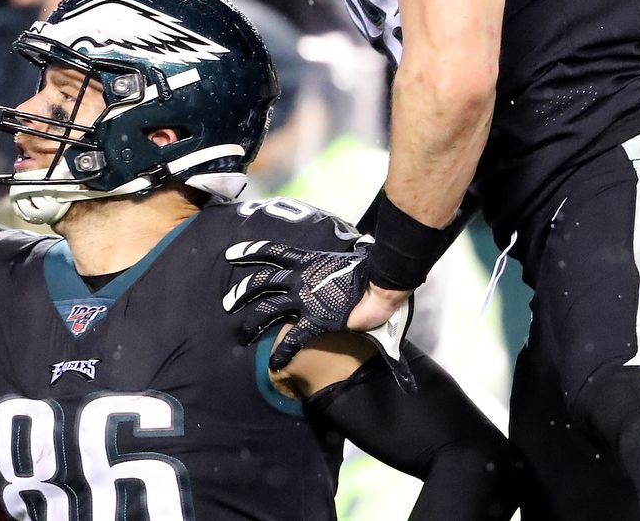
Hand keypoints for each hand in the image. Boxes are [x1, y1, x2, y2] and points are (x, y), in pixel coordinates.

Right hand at [223, 239, 415, 391]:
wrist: (382, 277)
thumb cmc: (380, 304)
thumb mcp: (382, 335)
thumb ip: (391, 361)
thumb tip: (410, 388)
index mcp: (316, 320)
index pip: (291, 342)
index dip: (282, 355)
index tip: (273, 366)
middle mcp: (302, 300)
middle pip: (269, 312)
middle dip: (251, 322)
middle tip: (237, 333)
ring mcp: (301, 279)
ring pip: (265, 285)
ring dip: (245, 292)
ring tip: (229, 301)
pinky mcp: (305, 260)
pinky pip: (277, 253)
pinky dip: (257, 250)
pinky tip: (237, 252)